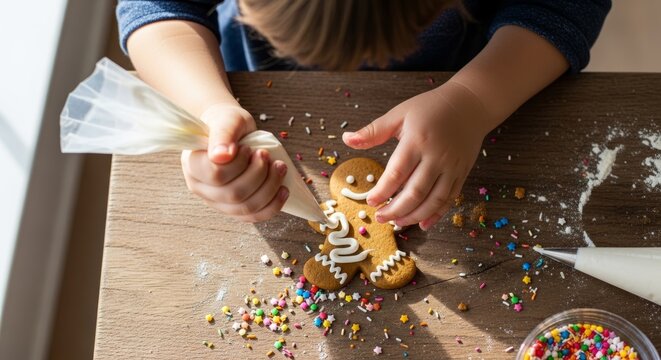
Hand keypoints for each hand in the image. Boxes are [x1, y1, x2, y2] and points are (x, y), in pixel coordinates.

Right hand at [181, 104, 288, 221]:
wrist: (232, 131)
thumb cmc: (227, 123)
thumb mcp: (227, 119)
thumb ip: (222, 134)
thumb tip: (221, 156)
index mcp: (192, 164)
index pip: (215, 174)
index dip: (238, 164)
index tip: (248, 148)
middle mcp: (200, 187)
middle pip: (233, 194)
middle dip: (258, 175)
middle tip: (266, 155)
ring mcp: (216, 201)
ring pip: (245, 208)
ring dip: (269, 188)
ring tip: (279, 167)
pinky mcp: (232, 209)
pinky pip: (252, 216)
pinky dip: (272, 206)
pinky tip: (283, 191)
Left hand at [343, 81, 489, 229]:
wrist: (470, 104)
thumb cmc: (431, 108)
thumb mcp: (400, 114)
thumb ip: (373, 131)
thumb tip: (347, 139)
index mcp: (417, 140)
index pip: (397, 173)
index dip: (382, 191)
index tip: (371, 201)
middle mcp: (437, 156)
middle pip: (415, 193)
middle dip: (395, 210)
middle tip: (380, 217)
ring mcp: (452, 167)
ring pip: (434, 201)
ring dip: (414, 216)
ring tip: (397, 222)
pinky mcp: (462, 173)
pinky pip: (450, 199)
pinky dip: (436, 215)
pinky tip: (422, 223)